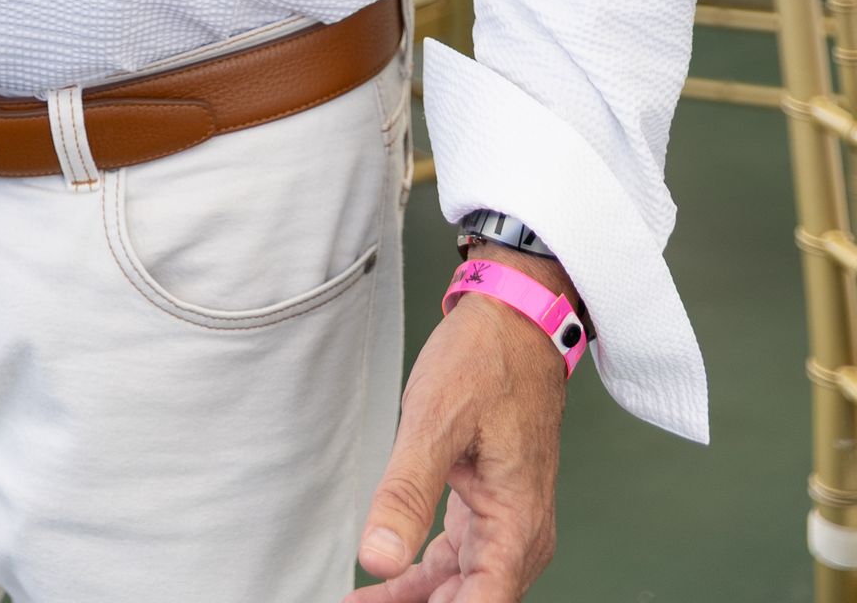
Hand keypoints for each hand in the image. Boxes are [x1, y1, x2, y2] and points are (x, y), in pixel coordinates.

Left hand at [350, 274, 566, 601]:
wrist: (513, 319)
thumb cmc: (485, 360)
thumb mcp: (434, 421)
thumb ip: (405, 494)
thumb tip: (376, 558)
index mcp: (516, 526)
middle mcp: (518, 536)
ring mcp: (504, 524)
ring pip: (457, 590)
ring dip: (412, 602)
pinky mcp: (487, 510)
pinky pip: (453, 563)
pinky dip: (418, 578)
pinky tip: (381, 586)